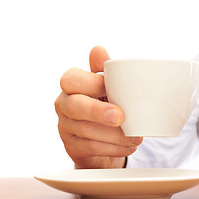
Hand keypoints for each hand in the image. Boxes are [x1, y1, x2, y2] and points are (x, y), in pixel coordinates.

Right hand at [55, 46, 142, 168]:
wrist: (102, 137)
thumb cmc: (105, 104)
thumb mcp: (106, 86)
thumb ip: (104, 70)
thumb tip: (98, 50)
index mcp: (71, 85)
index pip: (72, 80)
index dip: (91, 84)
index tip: (110, 89)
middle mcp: (64, 105)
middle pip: (74, 106)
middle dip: (98, 111)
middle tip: (121, 117)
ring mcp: (65, 127)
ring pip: (85, 130)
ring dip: (114, 135)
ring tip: (135, 137)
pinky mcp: (72, 147)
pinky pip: (90, 148)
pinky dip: (112, 148)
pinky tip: (128, 146)